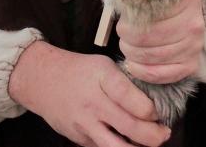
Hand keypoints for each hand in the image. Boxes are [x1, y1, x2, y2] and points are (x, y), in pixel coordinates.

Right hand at [9, 42, 168, 146]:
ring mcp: (85, 123)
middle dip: (155, 136)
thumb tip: (155, 103)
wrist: (42, 80)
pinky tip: (130, 142)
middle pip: (131, 127)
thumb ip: (125, 84)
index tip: (158, 111)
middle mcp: (93, 102)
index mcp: (102, 77)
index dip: (150, 110)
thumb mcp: (103, 66)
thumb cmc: (79, 71)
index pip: (130, 97)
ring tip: (151, 143)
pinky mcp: (80, 139)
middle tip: (163, 133)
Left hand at [117, 0, 205, 84]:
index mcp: (185, 1)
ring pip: (154, 57)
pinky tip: (132, 66)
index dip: (129, 24)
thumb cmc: (164, 5)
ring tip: (126, 49)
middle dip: (128, 41)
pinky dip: (143, 72)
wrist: (187, 17)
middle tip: (122, 38)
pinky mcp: (192, 65)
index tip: (122, 25)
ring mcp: (194, 47)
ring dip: (133, 55)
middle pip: (149, 38)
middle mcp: (192, 25)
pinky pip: (163, 75)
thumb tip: (123, 6)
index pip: (148, 17)